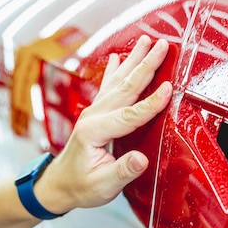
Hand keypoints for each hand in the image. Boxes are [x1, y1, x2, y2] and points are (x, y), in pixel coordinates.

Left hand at [35, 35, 172, 212]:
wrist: (58, 184)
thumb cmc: (80, 186)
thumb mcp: (103, 186)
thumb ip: (123, 171)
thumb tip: (141, 159)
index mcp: (94, 131)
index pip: (129, 115)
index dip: (151, 103)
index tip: (169, 89)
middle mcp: (93, 116)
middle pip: (125, 87)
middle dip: (145, 65)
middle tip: (163, 45)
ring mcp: (93, 112)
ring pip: (118, 81)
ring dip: (135, 60)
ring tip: (148, 41)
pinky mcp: (96, 113)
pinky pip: (108, 87)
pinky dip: (116, 70)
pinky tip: (119, 57)